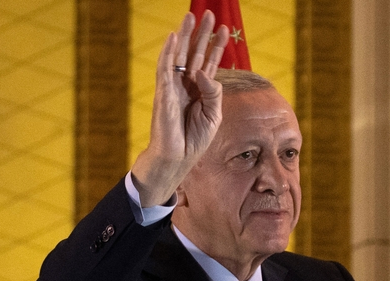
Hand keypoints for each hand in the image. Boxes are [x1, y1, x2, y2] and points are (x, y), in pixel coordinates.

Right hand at [131, 11, 228, 206]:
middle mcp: (187, 84)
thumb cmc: (195, 140)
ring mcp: (174, 86)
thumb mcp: (214, 115)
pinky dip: (169, 52)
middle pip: (196, 52)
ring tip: (193, 15)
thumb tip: (204, 72)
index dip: (217, 46)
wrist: (179, 157)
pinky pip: (165, 68)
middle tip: (210, 13)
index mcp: (200, 90)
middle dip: (203, 33)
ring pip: (180, 54)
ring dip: (186, 34)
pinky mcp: (164, 93)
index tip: (225, 29)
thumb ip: (213, 93)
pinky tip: (174, 36)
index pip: (210, 62)